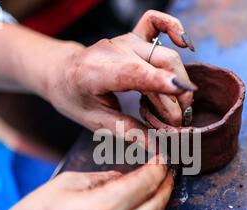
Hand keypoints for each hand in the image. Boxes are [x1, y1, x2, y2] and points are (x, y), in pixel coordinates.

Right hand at [0, 157, 174, 209]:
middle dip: (164, 187)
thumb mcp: (60, 187)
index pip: (146, 183)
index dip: (158, 168)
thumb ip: (98, 179)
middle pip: (157, 207)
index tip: (161, 161)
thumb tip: (122, 178)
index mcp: (100, 209)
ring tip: (146, 200)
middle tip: (165, 176)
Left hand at [45, 10, 196, 133]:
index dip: (158, 81)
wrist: (62, 72)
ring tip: (169, 108)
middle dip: (176, 97)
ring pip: (166, 55)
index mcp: (96, 72)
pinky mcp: (133, 36)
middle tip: (174, 124)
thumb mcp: (96, 122)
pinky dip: (173, 27)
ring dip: (178, 83)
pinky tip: (184, 44)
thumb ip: (129, 132)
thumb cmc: (76, 98)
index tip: (181, 91)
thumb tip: (159, 149)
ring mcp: (125, 40)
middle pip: (160, 65)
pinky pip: (156, 22)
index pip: (133, 72)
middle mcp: (113, 50)